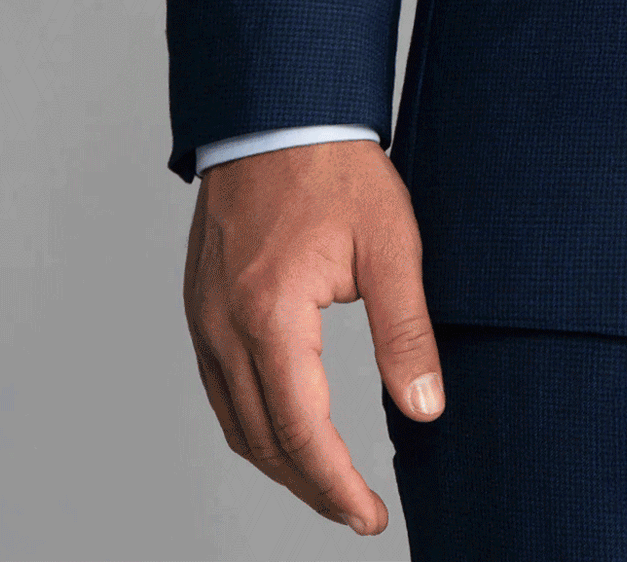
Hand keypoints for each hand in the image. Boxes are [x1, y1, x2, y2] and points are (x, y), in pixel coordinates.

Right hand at [183, 140, 442, 533]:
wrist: (277, 108)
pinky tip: (286, 426)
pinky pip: (219, 388)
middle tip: (356, 511)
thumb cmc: (335, 167)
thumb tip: (426, 409)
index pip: (302, 434)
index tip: (371, 517)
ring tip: (327, 482)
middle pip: (261, 442)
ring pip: (233, 422)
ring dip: (278, 463)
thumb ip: (406, 330)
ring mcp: (204, 318)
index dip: (337, 487)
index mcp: (270, 317)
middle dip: (310, 487)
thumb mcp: (390, 244)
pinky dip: (252, 424)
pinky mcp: (201, 305)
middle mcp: (224, 327)